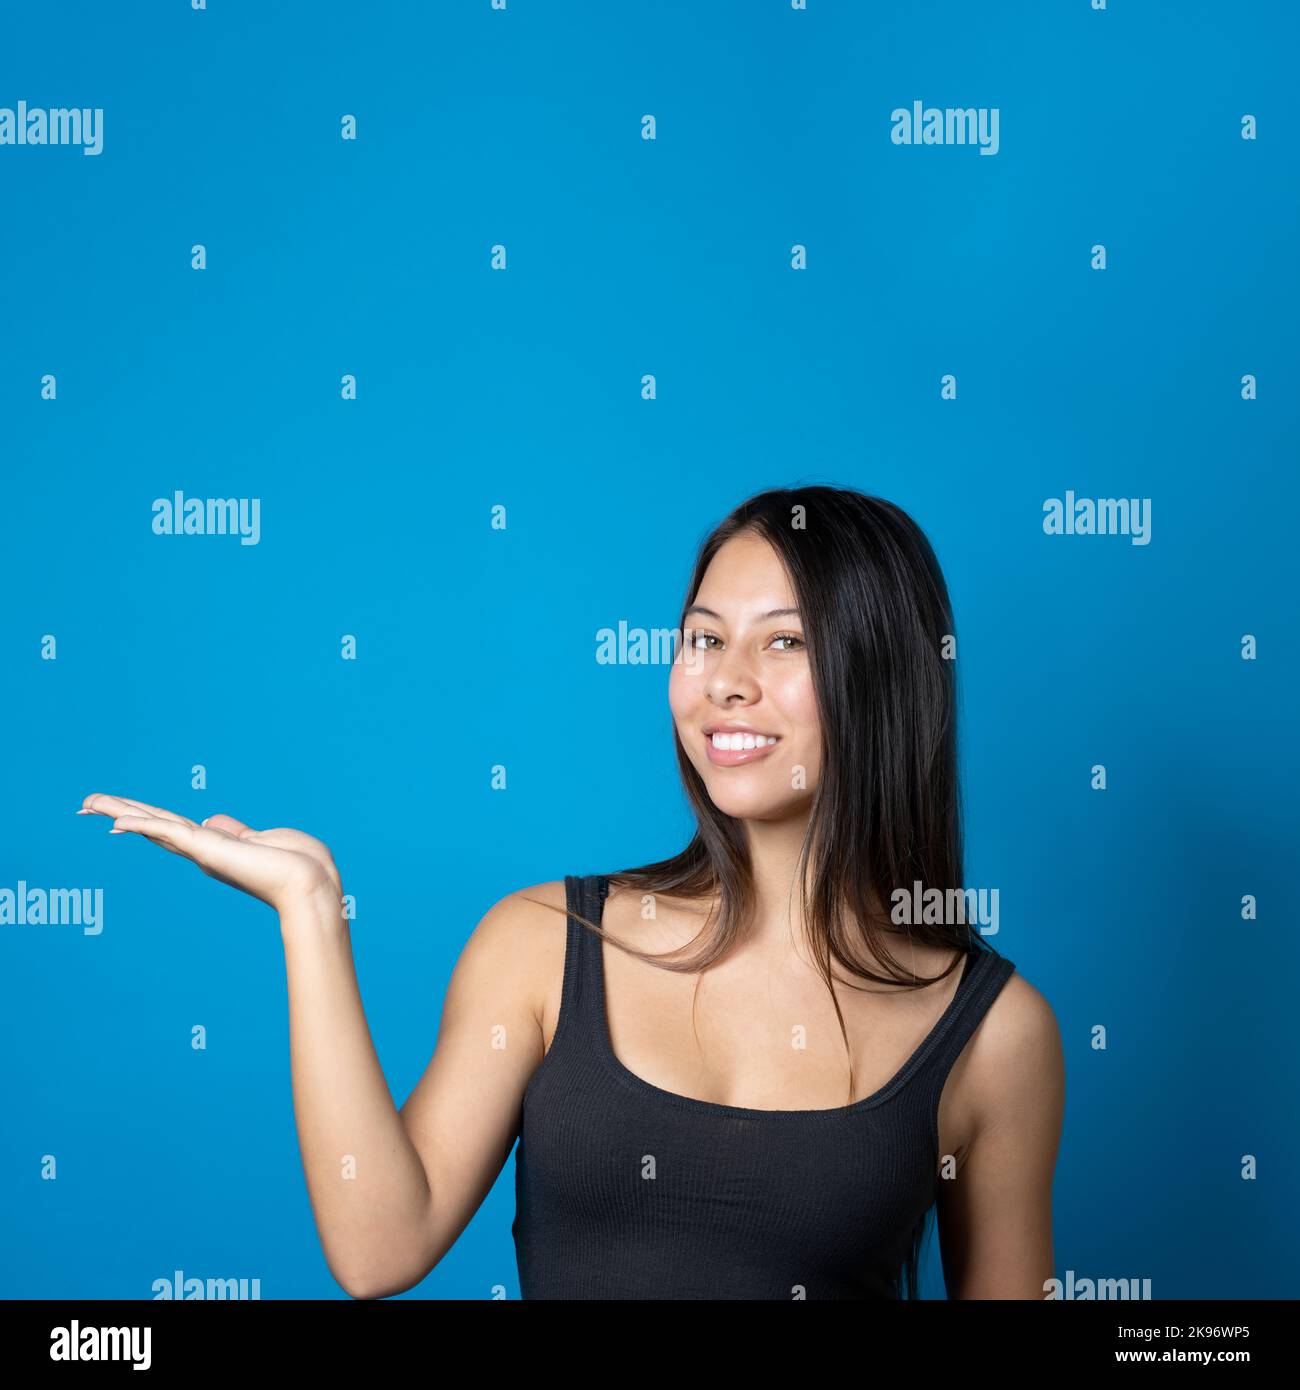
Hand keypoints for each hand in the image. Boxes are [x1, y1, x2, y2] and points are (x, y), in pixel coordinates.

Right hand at [79, 794, 341, 913]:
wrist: (311, 885)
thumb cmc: (297, 864)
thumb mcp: (260, 839)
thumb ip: (233, 830)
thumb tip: (213, 820)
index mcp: (214, 847)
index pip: (171, 827)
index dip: (143, 818)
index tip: (117, 814)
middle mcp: (203, 851)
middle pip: (153, 825)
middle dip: (120, 813)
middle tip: (85, 805)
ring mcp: (203, 851)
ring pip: (153, 824)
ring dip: (120, 812)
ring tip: (88, 803)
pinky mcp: (209, 849)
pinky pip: (169, 831)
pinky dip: (143, 824)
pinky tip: (117, 820)